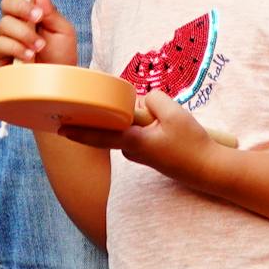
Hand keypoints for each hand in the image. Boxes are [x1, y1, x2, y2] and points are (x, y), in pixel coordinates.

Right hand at [0, 0, 80, 69]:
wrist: (58, 86)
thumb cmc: (61, 58)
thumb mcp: (63, 32)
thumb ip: (51, 11)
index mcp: (31, 13)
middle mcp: (16, 23)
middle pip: (6, 4)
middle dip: (21, 7)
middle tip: (37, 17)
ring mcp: (6, 39)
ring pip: (3, 24)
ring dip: (24, 33)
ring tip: (39, 46)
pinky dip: (16, 48)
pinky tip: (29, 56)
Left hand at [66, 90, 221, 181]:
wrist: (209, 169)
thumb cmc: (191, 143)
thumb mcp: (173, 112)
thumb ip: (152, 99)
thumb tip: (141, 102)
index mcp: (134, 142)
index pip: (100, 134)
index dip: (79, 131)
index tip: (60, 128)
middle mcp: (132, 151)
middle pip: (122, 121)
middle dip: (138, 112)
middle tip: (163, 118)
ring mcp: (141, 155)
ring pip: (136, 126)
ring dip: (149, 118)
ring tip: (175, 127)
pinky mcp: (150, 155)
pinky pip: (145, 132)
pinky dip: (155, 126)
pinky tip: (174, 131)